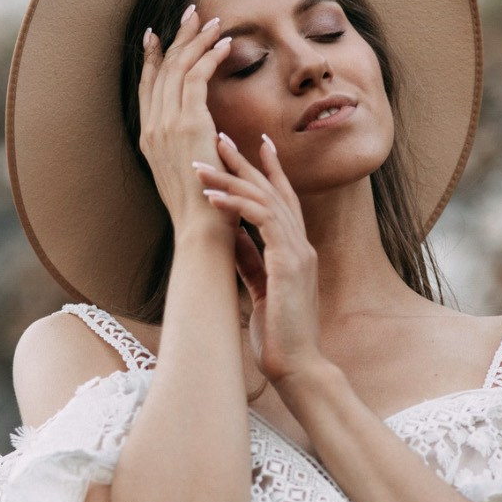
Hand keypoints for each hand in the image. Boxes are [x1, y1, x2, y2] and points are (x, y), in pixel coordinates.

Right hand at [138, 7, 234, 232]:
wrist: (201, 230)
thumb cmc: (203, 208)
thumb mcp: (189, 174)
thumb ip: (191, 149)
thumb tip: (209, 138)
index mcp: (149, 139)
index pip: (149, 88)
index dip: (154, 58)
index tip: (159, 35)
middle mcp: (152, 127)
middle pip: (162, 69)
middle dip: (178, 38)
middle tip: (192, 13)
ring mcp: (167, 124)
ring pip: (179, 67)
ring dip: (197, 40)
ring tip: (214, 22)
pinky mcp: (188, 123)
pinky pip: (198, 77)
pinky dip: (211, 56)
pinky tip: (226, 44)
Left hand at [193, 134, 322, 387]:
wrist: (298, 366)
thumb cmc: (280, 336)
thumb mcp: (261, 289)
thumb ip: (250, 260)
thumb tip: (231, 234)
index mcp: (295, 251)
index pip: (284, 200)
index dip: (269, 170)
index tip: (254, 144)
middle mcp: (300, 246)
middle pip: (274, 190)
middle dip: (246, 161)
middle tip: (220, 135)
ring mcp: (297, 252)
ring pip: (264, 200)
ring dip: (231, 179)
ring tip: (202, 163)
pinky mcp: (289, 263)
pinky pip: (261, 221)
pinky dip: (235, 206)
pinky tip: (212, 197)